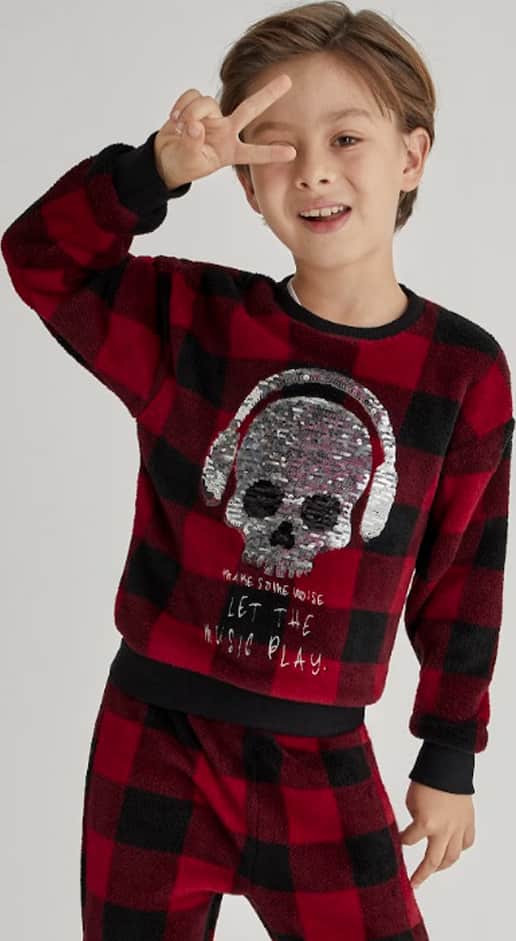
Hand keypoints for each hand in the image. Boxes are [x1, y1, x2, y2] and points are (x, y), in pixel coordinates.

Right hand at [153, 73, 296, 188]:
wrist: (165, 156)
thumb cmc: (181, 164)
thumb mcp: (188, 161)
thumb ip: (192, 145)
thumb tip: (195, 126)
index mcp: (229, 151)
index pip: (253, 153)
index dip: (272, 153)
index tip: (292, 153)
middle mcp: (226, 131)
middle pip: (250, 109)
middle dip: (268, 94)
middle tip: (288, 80)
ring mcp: (213, 116)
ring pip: (206, 103)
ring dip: (189, 114)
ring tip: (180, 128)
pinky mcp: (197, 104)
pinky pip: (192, 95)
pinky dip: (181, 106)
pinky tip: (175, 118)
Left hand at [399, 781, 474, 888]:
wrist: (447, 765)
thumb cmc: (425, 780)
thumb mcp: (411, 801)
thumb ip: (415, 820)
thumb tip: (417, 830)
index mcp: (426, 824)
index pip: (409, 841)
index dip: (402, 840)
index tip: (398, 840)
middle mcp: (444, 831)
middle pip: (433, 861)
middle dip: (422, 874)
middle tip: (414, 883)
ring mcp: (458, 828)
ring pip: (452, 856)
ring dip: (442, 865)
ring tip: (434, 869)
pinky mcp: (468, 822)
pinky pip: (466, 842)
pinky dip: (460, 848)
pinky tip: (453, 850)